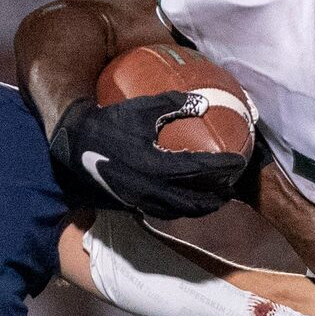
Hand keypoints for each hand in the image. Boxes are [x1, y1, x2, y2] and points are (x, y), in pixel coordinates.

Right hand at [48, 95, 250, 220]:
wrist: (74, 144)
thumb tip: (204, 102)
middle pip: (198, 200)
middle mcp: (152, 189)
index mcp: (156, 165)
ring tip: (219, 195)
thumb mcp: (141, 108)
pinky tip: (191, 199)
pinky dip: (185, 208)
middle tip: (233, 184)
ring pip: (183, 211)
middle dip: (220, 194)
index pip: (201, 169)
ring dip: (205, 206)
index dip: (224, 166)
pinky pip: (167, 213)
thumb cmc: (109, 122)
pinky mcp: (134, 205)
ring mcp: (143, 201)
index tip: (239, 160)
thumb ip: (174, 104)